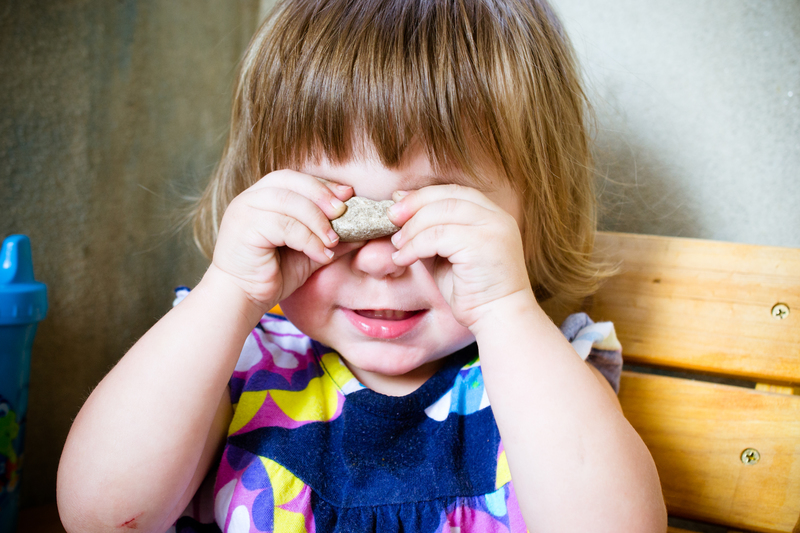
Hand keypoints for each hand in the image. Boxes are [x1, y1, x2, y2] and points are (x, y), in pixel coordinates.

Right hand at [211, 170, 359, 312]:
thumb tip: (363, 232)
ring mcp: (244, 210)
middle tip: (344, 211)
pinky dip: (308, 240)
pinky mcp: (244, 228)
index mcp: (262, 197)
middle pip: (291, 181)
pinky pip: (285, 226)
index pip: (295, 178)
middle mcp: (250, 198)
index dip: (322, 184)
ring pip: (289, 203)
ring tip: (333, 241)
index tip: (348, 195)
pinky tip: (320, 254)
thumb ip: (329, 238)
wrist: (241, 299)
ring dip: (317, 221)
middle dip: (321, 195)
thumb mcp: (308, 253)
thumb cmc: (272, 275)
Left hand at [387, 184, 533, 329]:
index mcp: (492, 215)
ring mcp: (492, 229)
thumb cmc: (473, 291)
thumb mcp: (449, 254)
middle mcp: (497, 217)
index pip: (454, 192)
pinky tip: (403, 259)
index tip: (398, 201)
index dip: (423, 195)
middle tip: (390, 218)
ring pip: (439, 214)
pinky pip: (436, 236)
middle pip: (446, 197)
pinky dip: (414, 246)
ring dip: (411, 229)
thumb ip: (433, 233)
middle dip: (413, 205)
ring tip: (398, 246)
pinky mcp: (481, 245)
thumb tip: (401, 213)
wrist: (499, 318)